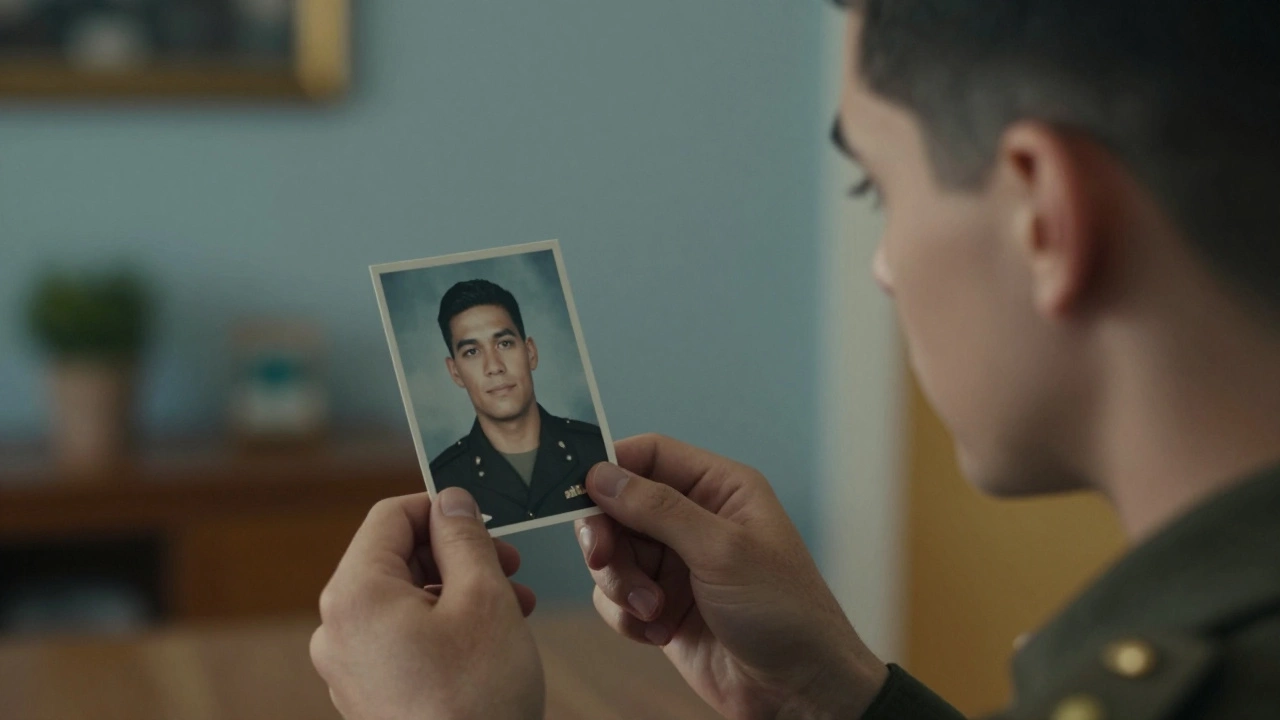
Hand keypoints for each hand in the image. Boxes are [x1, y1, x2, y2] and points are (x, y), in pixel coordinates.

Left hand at [311, 489, 543, 719]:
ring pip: (404, 601)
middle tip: (512, 566)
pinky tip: (489, 641)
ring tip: (514, 606)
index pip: (390, 516)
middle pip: (395, 558)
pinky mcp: (368, 696)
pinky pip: (401, 639)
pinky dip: (443, 627)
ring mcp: (349, 668)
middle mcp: (338, 629)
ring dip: (459, 591)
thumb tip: (450, 499)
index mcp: (355, 594)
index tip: (488, 520)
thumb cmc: (476, 699)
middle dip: (457, 555)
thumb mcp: (484, 599)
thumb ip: (465, 538)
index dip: (442, 508)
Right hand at [575, 435, 888, 719]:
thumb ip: (659, 509)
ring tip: (652, 610)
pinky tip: (658, 633)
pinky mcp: (661, 605)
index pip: (650, 456)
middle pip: (620, 505)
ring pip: (612, 553)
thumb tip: (602, 475)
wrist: (797, 691)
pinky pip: (616, 596)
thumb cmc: (782, 611)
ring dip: (620, 582)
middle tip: (603, 559)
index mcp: (719, 488)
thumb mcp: (721, 550)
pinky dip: (625, 615)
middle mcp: (694, 519)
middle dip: (607, 535)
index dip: (612, 468)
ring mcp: (676, 564)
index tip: (580, 492)